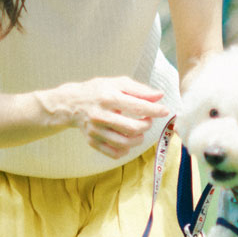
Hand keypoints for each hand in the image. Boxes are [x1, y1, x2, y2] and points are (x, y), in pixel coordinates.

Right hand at [49, 76, 168, 158]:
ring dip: (138, 138)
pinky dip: (126, 150)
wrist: (72, 103)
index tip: (165, 111)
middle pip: (132, 128)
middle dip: (146, 125)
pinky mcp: (92, 141)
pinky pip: (114, 153)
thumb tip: (159, 96)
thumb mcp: (117, 83)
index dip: (155, 110)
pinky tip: (127, 140)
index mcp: (108, 97)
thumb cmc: (99, 91)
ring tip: (139, 130)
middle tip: (148, 120)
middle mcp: (100, 115)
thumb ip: (139, 90)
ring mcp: (95, 131)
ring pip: (125, 143)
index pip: (137, 106)